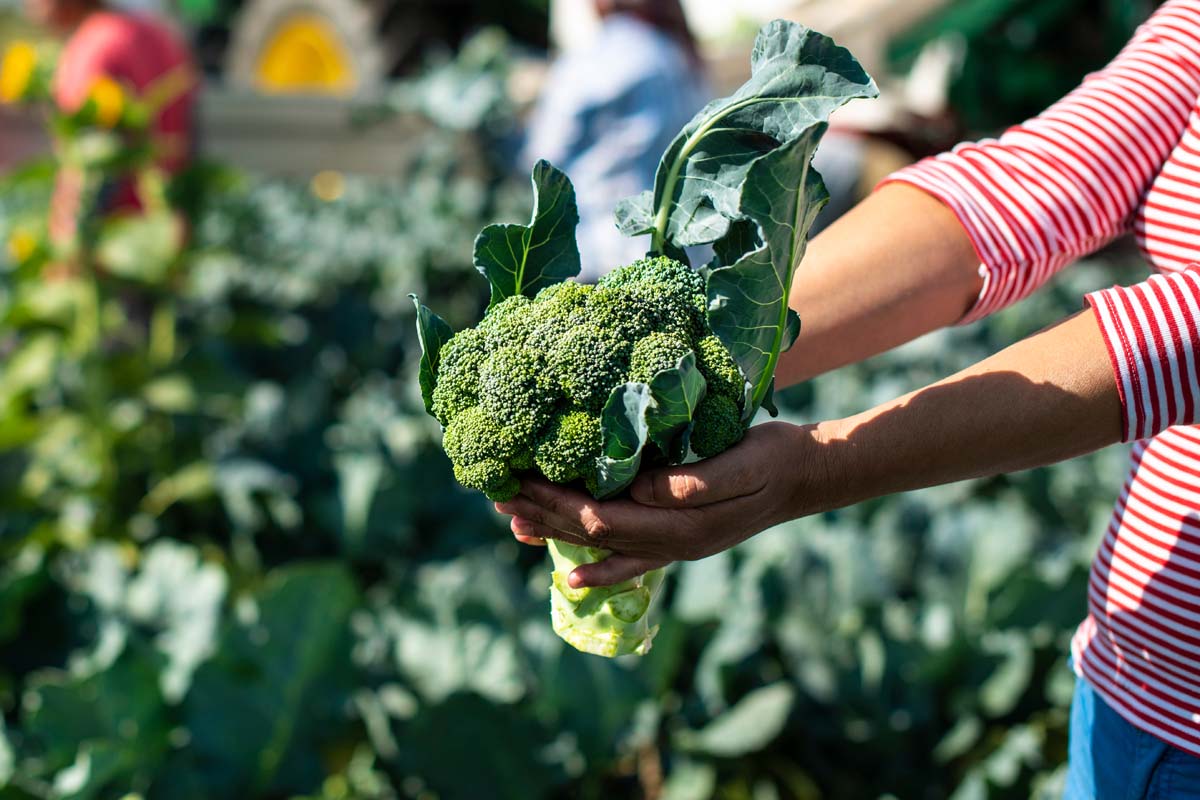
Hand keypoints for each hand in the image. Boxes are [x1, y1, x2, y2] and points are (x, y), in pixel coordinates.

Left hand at [495, 421, 830, 587]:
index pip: (603, 517)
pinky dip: (597, 569)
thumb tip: (644, 492)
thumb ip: (697, 482)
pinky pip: (629, 559)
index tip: (518, 481)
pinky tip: (570, 578)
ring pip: (603, 546)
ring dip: (556, 533)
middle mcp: (672, 544)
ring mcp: (674, 547)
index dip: (557, 502)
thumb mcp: (744, 461)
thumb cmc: (775, 457)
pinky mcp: (679, 540)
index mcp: (682, 525)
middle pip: (593, 533)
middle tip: (496, 494)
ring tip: (512, 520)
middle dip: (543, 513)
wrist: (807, 476)